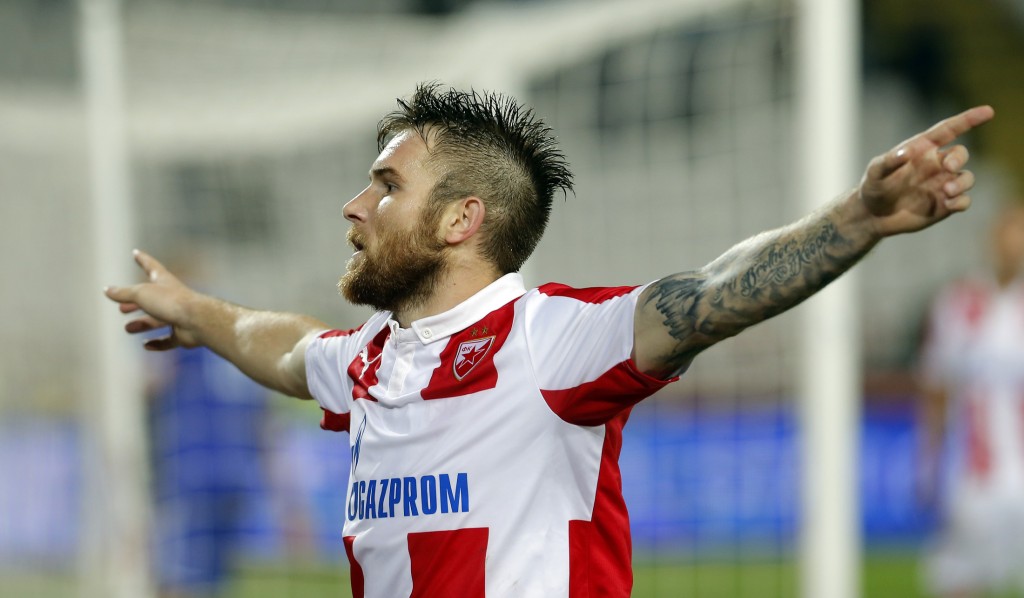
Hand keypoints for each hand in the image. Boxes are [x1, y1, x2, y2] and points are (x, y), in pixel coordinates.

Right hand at [104, 250, 201, 349]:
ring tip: (129, 328)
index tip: (136, 253)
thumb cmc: (172, 302)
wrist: (198, 321)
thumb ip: (124, 293)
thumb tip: (107, 290)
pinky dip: (158, 342)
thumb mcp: (142, 294)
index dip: (143, 260)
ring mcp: (179, 315)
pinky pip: (169, 339)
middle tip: (122, 307)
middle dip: (136, 302)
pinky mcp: (183, 333)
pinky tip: (146, 345)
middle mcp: (172, 297)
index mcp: (163, 282)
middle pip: (151, 299)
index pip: (151, 266)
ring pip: (158, 320)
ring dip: (143, 323)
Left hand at [858, 105, 994, 236]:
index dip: (968, 120)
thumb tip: (905, 152)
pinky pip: (964, 201)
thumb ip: (886, 162)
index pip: (949, 130)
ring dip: (962, 183)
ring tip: (946, 190)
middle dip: (959, 158)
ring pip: (967, 178)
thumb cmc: (873, 187)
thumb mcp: (874, 173)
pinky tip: (948, 204)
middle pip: (961, 154)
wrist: (873, 215)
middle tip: (948, 167)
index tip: (988, 111)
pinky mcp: (945, 205)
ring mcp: (942, 184)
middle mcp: (937, 165)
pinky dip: (961, 201)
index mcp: (923, 150)